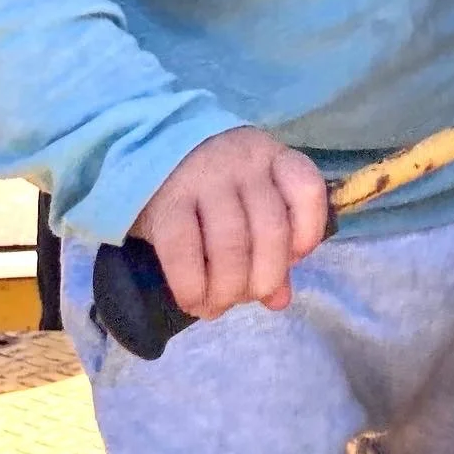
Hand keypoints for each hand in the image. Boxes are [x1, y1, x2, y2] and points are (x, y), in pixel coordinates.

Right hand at [135, 126, 328, 321]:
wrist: (146, 149)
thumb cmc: (209, 183)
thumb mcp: (246, 199)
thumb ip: (269, 245)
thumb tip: (280, 300)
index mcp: (270, 157)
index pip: (306, 189)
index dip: (307, 233)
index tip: (293, 258)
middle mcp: (241, 163)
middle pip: (270, 230)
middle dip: (264, 278)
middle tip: (247, 296)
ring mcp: (202, 177)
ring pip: (230, 244)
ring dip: (228, 288)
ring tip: (219, 304)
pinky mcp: (166, 200)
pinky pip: (184, 251)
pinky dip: (192, 287)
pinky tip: (193, 301)